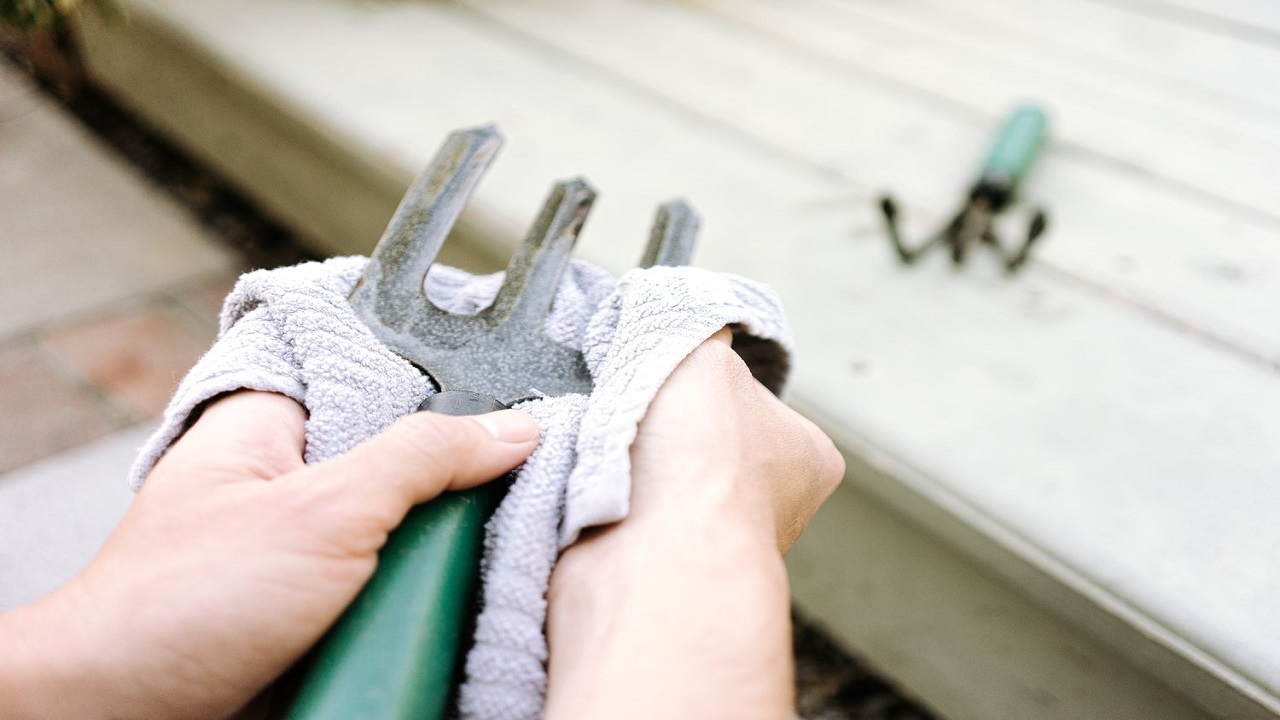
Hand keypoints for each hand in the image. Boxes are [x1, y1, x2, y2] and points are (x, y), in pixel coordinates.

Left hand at [0, 391, 539, 719]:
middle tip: (519, 479)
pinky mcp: (313, 606)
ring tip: (497, 543)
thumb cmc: (179, 604)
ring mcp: (301, 544)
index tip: (521, 377)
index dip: (446, 370)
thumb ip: (423, 459)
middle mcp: (287, 475)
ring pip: (403, 524)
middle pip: (401, 452)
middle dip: (454, 475)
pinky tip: (454, 593)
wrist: (124, 717)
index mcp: (272, 420)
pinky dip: (420, 592)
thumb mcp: (323, 512)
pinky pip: (388, 582)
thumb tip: (513, 429)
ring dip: (442, 545)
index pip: (375, 364)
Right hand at [545, 329, 844, 719]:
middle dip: (664, 428)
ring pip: (660, 478)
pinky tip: (599, 486)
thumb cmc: (699, 464)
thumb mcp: (703, 352)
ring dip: (627, 460)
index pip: (757, 400)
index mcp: (811, 457)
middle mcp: (774, 509)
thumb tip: (680, 312)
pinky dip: (605, 496)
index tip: (676, 380)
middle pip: (702, 441)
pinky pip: (627, 514)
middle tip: (638, 413)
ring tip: (614, 452)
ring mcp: (717, 548)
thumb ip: (696, 325)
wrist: (651, 562)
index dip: (708, 382)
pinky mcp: (662, 574)